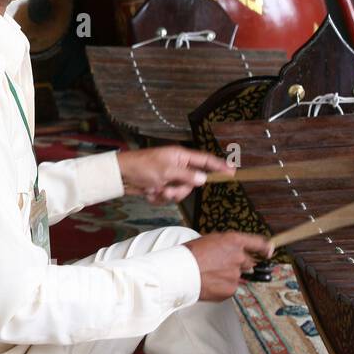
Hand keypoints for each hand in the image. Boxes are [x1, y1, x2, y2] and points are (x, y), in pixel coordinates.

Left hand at [117, 146, 232, 203]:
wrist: (120, 177)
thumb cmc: (141, 167)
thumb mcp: (166, 171)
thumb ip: (187, 176)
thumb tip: (204, 179)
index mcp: (180, 156)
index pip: (205, 161)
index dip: (219, 166)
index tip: (233, 171)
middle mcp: (177, 166)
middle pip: (192, 183)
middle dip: (179, 190)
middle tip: (166, 189)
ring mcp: (169, 177)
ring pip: (180, 193)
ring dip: (167, 195)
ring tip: (154, 189)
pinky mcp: (161, 187)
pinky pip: (168, 197)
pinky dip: (158, 197)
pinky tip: (149, 192)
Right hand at [184, 232, 273, 300]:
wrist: (180, 272)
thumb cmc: (189, 254)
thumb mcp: (209, 241)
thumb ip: (226, 247)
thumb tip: (233, 255)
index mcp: (233, 241)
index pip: (258, 243)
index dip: (265, 248)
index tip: (268, 252)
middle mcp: (239, 257)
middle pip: (248, 262)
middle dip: (239, 264)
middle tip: (221, 266)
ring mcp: (236, 274)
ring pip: (237, 276)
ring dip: (227, 276)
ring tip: (208, 274)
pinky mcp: (231, 289)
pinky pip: (230, 287)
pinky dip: (222, 286)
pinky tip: (209, 283)